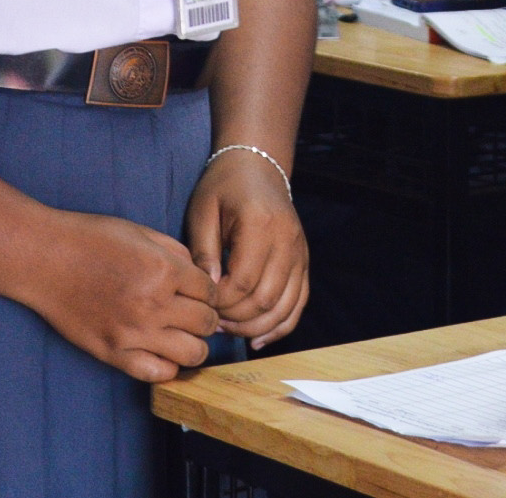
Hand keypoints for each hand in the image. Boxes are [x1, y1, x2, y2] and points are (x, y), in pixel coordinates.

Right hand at [21, 209, 219, 382]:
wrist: (43, 259)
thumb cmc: (91, 239)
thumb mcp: (142, 232)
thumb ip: (177, 253)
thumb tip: (200, 274)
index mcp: (164, 271)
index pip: (212, 292)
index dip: (209, 291)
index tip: (200, 293)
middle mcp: (154, 305)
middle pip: (207, 323)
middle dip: (206, 317)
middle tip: (195, 313)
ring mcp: (133, 333)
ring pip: (192, 353)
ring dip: (194, 344)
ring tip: (183, 335)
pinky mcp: (112, 353)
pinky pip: (157, 373)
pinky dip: (168, 366)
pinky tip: (163, 353)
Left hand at [186, 149, 308, 349]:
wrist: (258, 167)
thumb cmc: (224, 187)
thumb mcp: (203, 212)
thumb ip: (203, 252)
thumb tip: (207, 291)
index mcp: (261, 225)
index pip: (243, 282)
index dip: (221, 301)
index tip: (202, 302)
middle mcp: (287, 241)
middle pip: (265, 299)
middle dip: (235, 318)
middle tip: (211, 319)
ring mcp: (300, 253)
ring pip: (285, 307)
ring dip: (256, 327)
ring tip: (229, 328)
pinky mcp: (304, 262)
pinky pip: (298, 303)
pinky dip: (280, 326)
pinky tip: (258, 338)